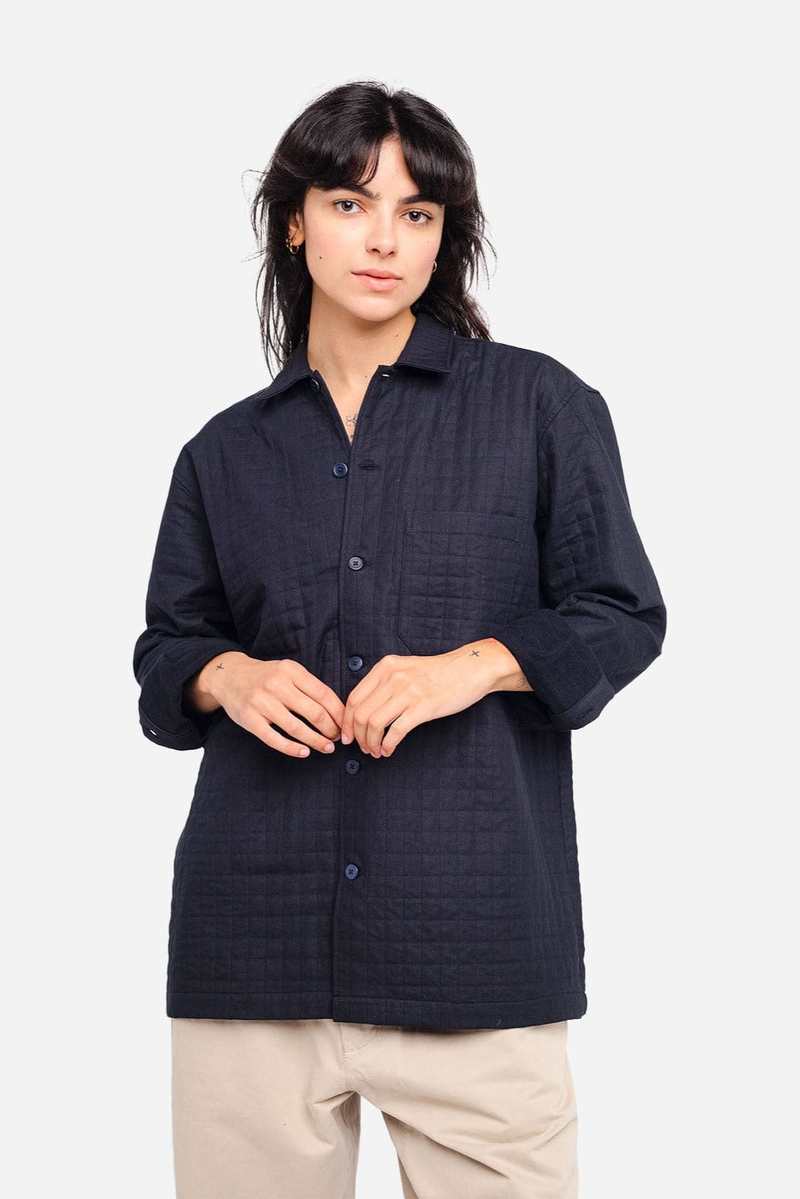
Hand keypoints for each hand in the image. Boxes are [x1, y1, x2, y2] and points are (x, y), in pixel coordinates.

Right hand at [189, 652, 344, 758]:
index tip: (346, 725)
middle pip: (313, 712)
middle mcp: (277, 684)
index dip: (338, 713)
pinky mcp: (249, 719)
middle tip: (337, 738)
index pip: (323, 694)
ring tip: (326, 747)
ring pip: (296, 728)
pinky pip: (274, 739)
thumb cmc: (266, 676)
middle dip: (331, 729)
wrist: (229, 675)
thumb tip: (338, 711)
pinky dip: (292, 748)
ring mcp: (261, 702)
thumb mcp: (288, 671)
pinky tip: (304, 752)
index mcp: (291, 671)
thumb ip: (309, 687)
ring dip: (316, 741)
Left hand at [339, 642, 503, 757]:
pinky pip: (396, 731)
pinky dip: (387, 745)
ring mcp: (408, 692)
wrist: (470, 669)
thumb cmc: (439, 672)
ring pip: (374, 724)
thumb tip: (365, 710)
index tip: (348, 735)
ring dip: (371, 743)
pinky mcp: (423, 707)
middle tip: (363, 748)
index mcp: (385, 667)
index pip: (354, 698)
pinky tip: (389, 751)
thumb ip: (385, 682)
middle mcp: (393, 678)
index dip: (347, 721)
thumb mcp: (405, 667)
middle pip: (361, 714)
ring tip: (376, 751)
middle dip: (358, 736)